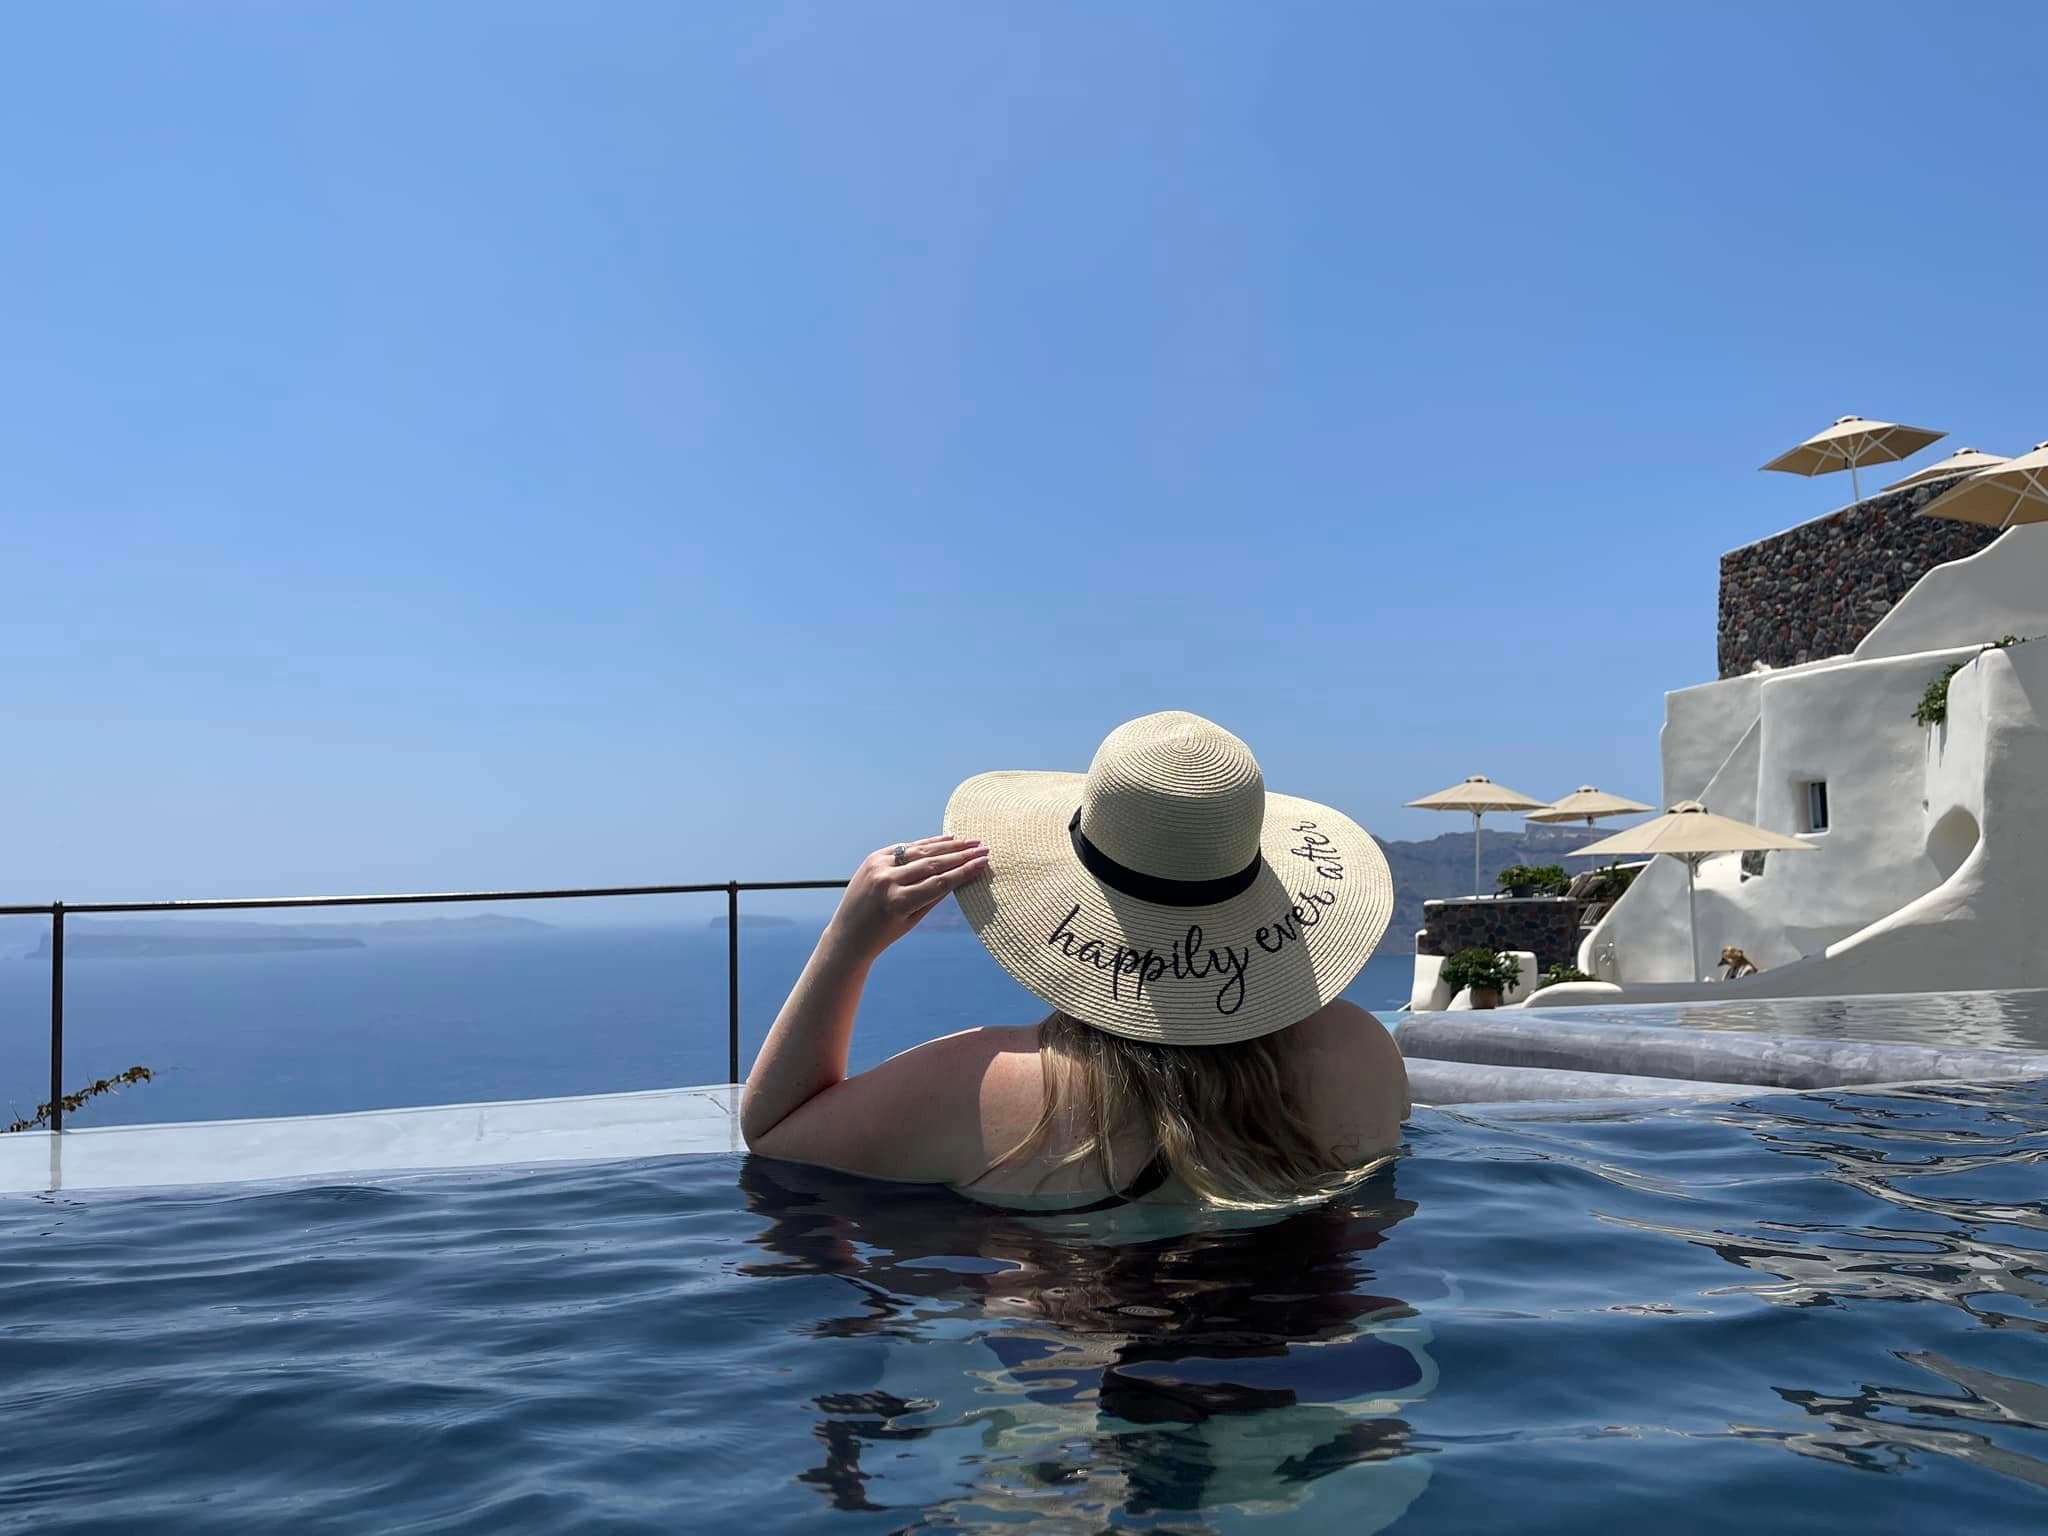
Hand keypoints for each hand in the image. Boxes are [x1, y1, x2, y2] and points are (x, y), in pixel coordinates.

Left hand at [825, 835, 989, 959]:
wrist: (848, 934)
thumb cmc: (884, 934)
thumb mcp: (913, 919)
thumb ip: (935, 895)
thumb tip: (961, 875)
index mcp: (898, 902)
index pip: (940, 882)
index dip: (964, 871)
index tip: (984, 863)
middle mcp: (888, 881)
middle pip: (933, 863)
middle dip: (961, 855)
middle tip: (983, 848)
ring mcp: (878, 867)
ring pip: (920, 852)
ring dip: (948, 846)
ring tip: (969, 842)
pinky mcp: (873, 858)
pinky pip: (905, 848)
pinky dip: (926, 844)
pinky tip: (946, 840)